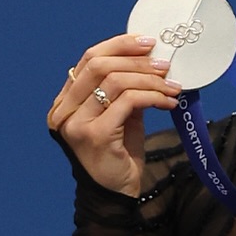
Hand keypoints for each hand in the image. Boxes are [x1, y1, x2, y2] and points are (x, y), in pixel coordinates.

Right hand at [47, 34, 179, 196]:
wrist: (117, 192)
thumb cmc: (119, 153)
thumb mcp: (121, 115)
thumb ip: (125, 88)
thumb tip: (150, 59)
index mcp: (65, 102)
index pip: (88, 59)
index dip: (118, 46)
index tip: (147, 42)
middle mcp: (64, 111)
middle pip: (99, 66)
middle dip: (136, 60)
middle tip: (165, 64)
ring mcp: (76, 123)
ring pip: (114, 82)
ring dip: (149, 80)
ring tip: (172, 86)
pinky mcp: (95, 135)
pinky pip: (127, 102)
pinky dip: (152, 97)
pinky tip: (168, 102)